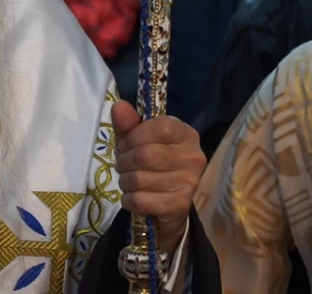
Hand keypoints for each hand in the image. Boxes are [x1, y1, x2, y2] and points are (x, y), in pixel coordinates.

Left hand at [112, 101, 205, 254]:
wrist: (169, 200)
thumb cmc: (152, 161)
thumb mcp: (137, 138)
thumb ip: (128, 123)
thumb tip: (118, 106)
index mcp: (185, 134)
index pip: (160, 128)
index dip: (134, 136)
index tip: (126, 143)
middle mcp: (193, 157)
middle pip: (145, 155)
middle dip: (124, 161)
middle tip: (122, 165)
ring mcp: (189, 182)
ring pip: (140, 180)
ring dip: (125, 181)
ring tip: (128, 180)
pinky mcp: (179, 205)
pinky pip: (141, 200)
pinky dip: (128, 199)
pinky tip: (133, 195)